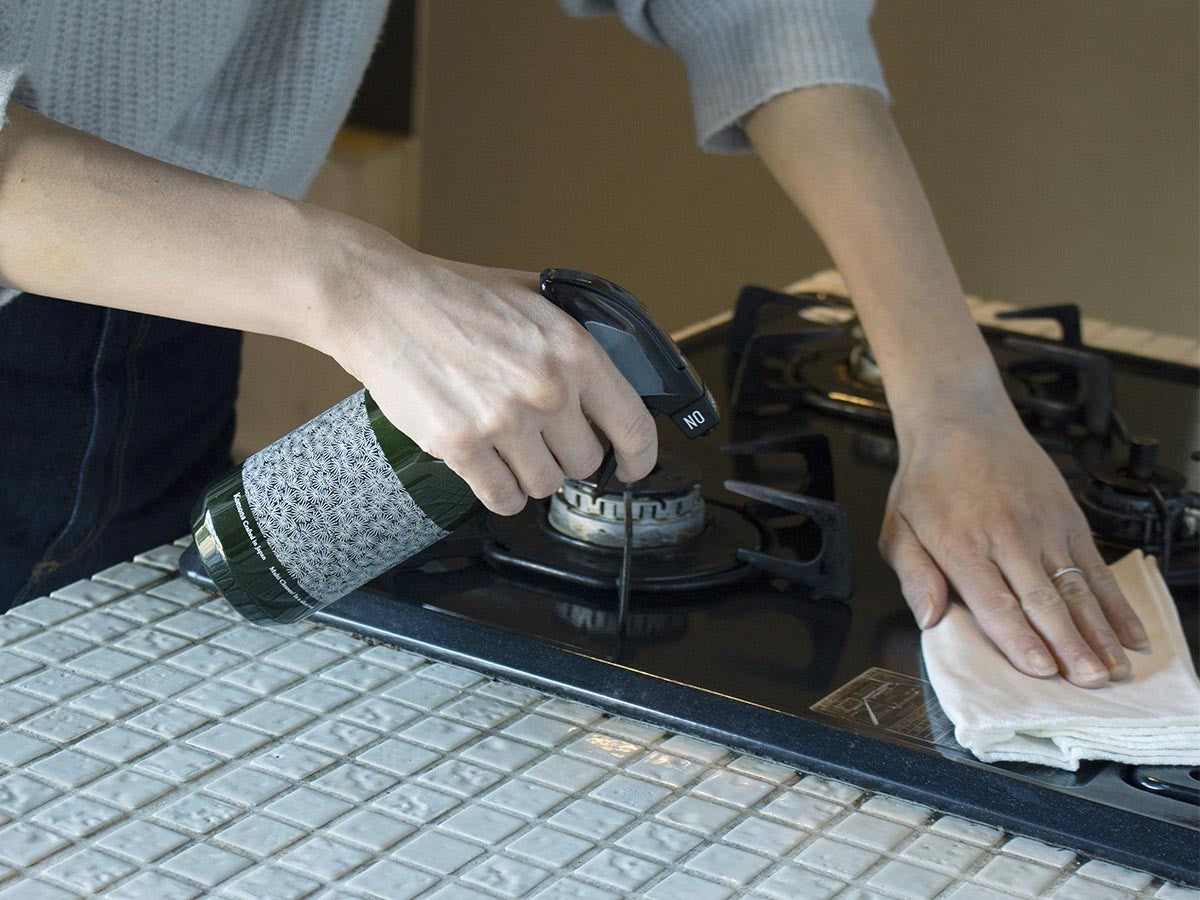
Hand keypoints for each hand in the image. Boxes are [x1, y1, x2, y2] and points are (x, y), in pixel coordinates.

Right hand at [308, 223, 656, 514]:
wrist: (381, 301)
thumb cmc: (452, 297)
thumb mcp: (533, 297)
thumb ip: (573, 338)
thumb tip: (611, 375)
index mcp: (574, 351)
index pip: (634, 427)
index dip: (638, 458)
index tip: (631, 468)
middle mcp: (547, 389)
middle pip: (585, 463)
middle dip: (566, 456)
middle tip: (542, 440)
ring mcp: (504, 421)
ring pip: (545, 485)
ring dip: (531, 475)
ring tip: (509, 448)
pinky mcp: (461, 445)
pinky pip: (503, 498)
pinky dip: (501, 493)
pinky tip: (491, 470)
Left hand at [880, 395, 1149, 687]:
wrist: (961, 422)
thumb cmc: (927, 482)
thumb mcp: (897, 527)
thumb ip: (914, 576)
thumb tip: (929, 618)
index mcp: (961, 545)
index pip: (994, 601)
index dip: (1019, 638)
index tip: (1040, 669)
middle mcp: (1006, 536)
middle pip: (1043, 599)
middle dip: (1068, 645)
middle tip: (1088, 682)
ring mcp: (1043, 526)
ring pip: (1076, 586)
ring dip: (1098, 631)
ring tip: (1113, 669)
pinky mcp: (1068, 518)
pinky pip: (1097, 566)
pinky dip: (1116, 602)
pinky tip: (1130, 633)